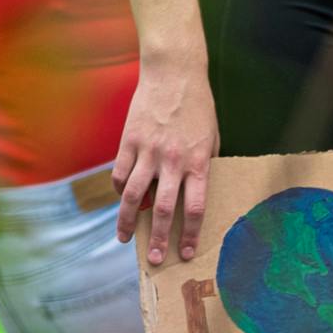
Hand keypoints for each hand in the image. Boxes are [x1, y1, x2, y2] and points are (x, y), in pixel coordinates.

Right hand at [113, 58, 219, 266]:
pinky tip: (123, 200)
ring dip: (127, 221)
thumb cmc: (198, 107)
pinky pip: (120, 173)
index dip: (188, 234)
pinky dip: (120, 191)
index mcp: (197, 163)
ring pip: (133, 196)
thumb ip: (203, 167)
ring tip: (124, 239)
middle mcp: (172, 161)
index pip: (194, 208)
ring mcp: (148, 151)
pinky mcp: (129, 141)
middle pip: (163, 209)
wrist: (175, 73)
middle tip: (155, 260)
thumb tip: (194, 194)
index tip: (185, 253)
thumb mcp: (211, 139)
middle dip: (159, 239)